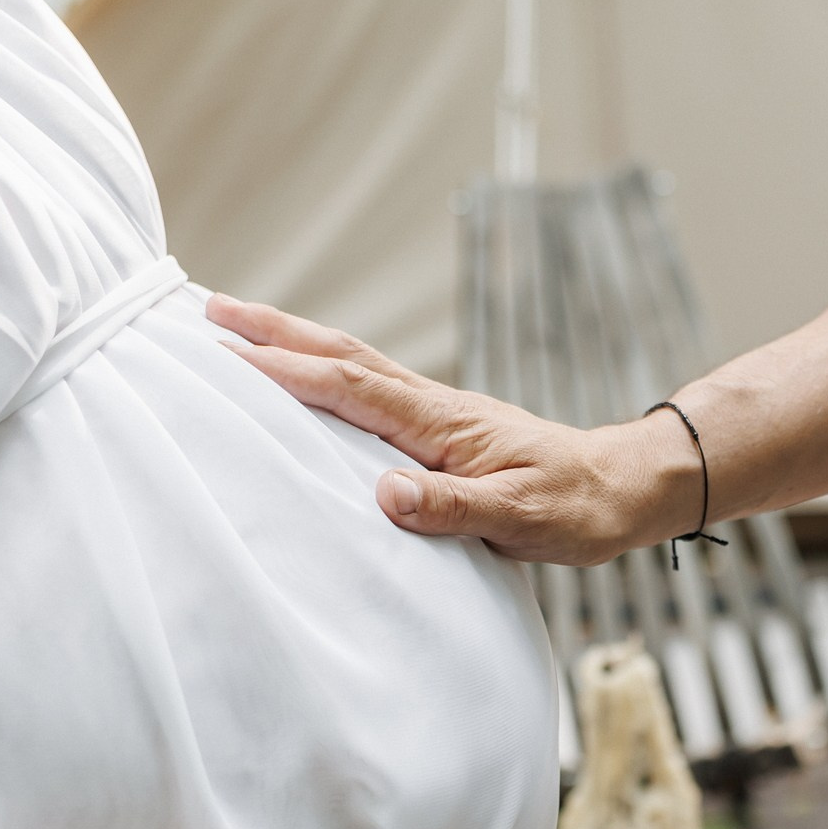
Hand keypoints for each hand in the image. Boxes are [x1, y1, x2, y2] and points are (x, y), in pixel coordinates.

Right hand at [205, 294, 695, 566]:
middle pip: (340, 355)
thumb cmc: (574, 510)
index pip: (351, 389)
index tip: (227, 354)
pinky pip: (367, 387)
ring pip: (351, 363)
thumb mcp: (518, 519)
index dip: (288, 371)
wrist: (621, 490)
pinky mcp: (439, 427)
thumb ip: (451, 510)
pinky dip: (325, 369)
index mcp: (442, 425)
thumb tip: (384, 496)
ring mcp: (435, 413)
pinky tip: (304, 373)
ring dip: (293, 341)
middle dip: (273, 332)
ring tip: (236, 324)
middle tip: (205, 309)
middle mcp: (433, 407)